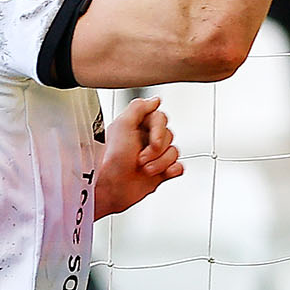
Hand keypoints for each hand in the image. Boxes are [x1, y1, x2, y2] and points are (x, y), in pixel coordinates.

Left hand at [95, 97, 182, 217]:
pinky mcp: (160, 172)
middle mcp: (145, 140)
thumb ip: (138, 108)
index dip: (158, 130)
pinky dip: (173, 170)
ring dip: (161, 163)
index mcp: (136, 127)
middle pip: (169, 135)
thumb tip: (155, 100)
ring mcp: (154, 157)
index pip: (160, 118)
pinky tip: (163, 173)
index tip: (151, 139)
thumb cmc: (111, 161)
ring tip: (145, 170)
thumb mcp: (121, 126)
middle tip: (141, 158)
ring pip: (174, 152)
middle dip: (157, 150)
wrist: (111, 189)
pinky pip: (178, 166)